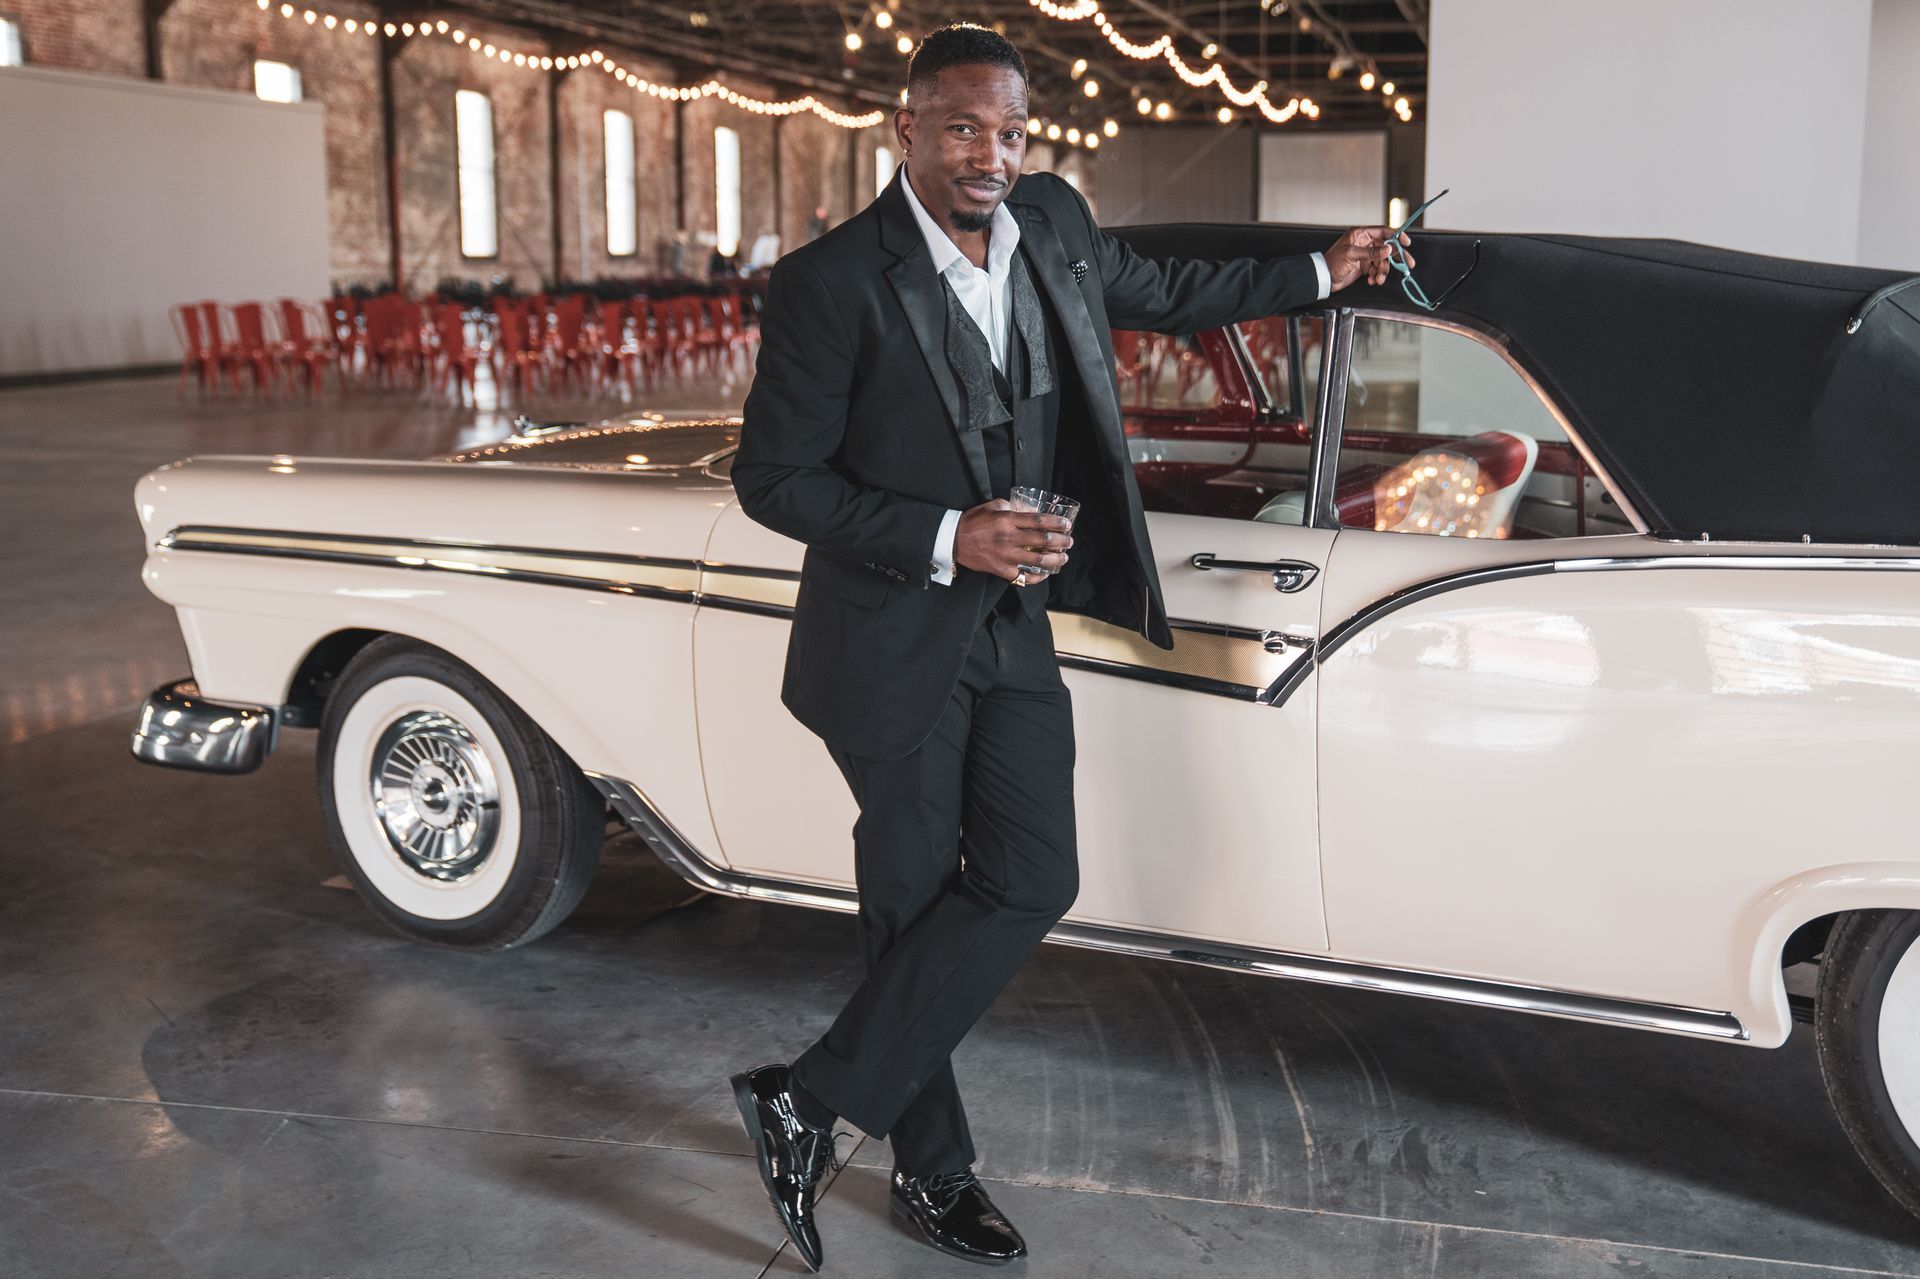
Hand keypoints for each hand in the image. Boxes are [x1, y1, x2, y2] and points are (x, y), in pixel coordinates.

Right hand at [954, 498, 1073, 583]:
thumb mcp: (993, 506)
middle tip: (1069, 542)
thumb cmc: (973, 521)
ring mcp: (1005, 556)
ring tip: (1063, 558)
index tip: (1066, 525)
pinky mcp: (1000, 570)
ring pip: (1037, 560)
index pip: (1039, 521)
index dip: (1056, 523)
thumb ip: (1012, 507)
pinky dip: (1036, 577)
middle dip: (1061, 541)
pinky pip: (1023, 577)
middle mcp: (1009, 538)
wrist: (953, 540)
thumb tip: (1031, 511)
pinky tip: (1045, 574)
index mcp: (1008, 520)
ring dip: (1054, 559)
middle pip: (1043, 540)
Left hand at [1325, 225, 1413, 291]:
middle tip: (1408, 264)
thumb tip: (1387, 249)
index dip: (1396, 236)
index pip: (1383, 232)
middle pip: (1387, 248)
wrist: (1324, 278)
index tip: (1406, 243)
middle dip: (1396, 257)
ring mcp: (1366, 255)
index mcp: (1361, 234)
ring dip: (1383, 271)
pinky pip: (1377, 270)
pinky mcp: (1365, 267)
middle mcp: (1365, 243)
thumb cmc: (1332, 262)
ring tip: (1378, 278)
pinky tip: (1371, 280)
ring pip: (1383, 261)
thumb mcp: (1351, 254)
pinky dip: (1376, 276)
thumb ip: (1371, 252)